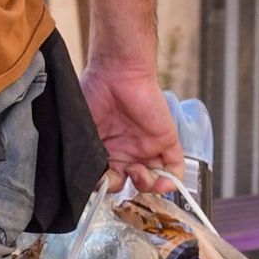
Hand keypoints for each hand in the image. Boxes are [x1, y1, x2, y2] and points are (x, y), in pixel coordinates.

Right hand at [82, 60, 184, 192]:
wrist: (117, 72)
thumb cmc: (94, 94)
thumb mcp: (83, 131)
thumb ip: (86, 158)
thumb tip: (88, 181)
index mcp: (106, 150)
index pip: (108, 178)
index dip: (106, 185)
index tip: (101, 181)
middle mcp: (126, 151)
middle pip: (130, 182)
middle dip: (125, 186)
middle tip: (120, 175)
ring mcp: (146, 147)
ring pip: (152, 180)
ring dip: (146, 186)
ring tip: (138, 172)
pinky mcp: (165, 140)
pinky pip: (174, 168)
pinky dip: (172, 182)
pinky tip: (163, 185)